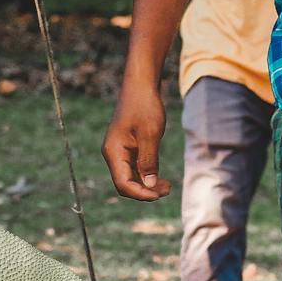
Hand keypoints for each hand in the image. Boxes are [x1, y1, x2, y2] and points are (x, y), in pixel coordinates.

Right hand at [101, 78, 172, 200]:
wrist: (141, 85)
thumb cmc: (145, 106)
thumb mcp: (150, 134)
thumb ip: (149, 161)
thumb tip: (150, 185)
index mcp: (113, 152)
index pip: (123, 183)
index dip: (140, 193)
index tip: (159, 194)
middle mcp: (113, 154)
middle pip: (125, 183)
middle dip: (145, 191)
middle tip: (168, 190)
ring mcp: (120, 151)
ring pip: (131, 177)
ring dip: (148, 185)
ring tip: (168, 187)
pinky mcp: (129, 148)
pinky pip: (135, 168)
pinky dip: (147, 175)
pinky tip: (161, 178)